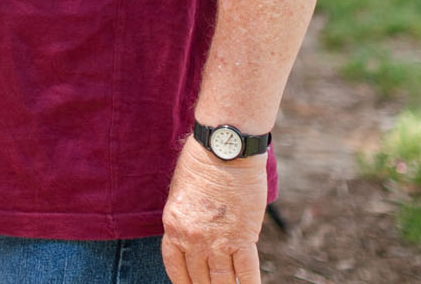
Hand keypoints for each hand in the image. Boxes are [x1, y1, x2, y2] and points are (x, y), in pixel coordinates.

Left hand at [161, 136, 265, 283]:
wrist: (225, 149)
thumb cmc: (202, 161)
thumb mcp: (181, 192)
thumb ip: (185, 218)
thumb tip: (193, 237)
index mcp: (173, 225)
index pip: (175, 266)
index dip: (184, 282)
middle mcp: (192, 238)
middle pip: (199, 277)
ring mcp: (218, 241)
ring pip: (222, 280)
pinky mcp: (244, 238)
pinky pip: (246, 272)